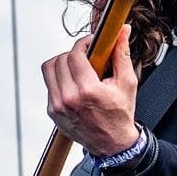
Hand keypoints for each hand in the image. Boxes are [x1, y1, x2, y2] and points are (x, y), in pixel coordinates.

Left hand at [41, 24, 138, 156]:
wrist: (113, 144)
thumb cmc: (120, 115)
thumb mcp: (127, 83)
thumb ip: (121, 54)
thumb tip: (122, 31)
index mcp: (87, 90)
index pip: (74, 55)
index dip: (83, 44)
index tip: (90, 43)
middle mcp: (69, 99)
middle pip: (59, 60)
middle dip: (73, 54)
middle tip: (86, 57)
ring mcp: (57, 106)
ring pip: (49, 70)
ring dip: (62, 64)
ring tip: (77, 69)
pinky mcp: (52, 111)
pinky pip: (49, 86)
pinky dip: (60, 80)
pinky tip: (74, 85)